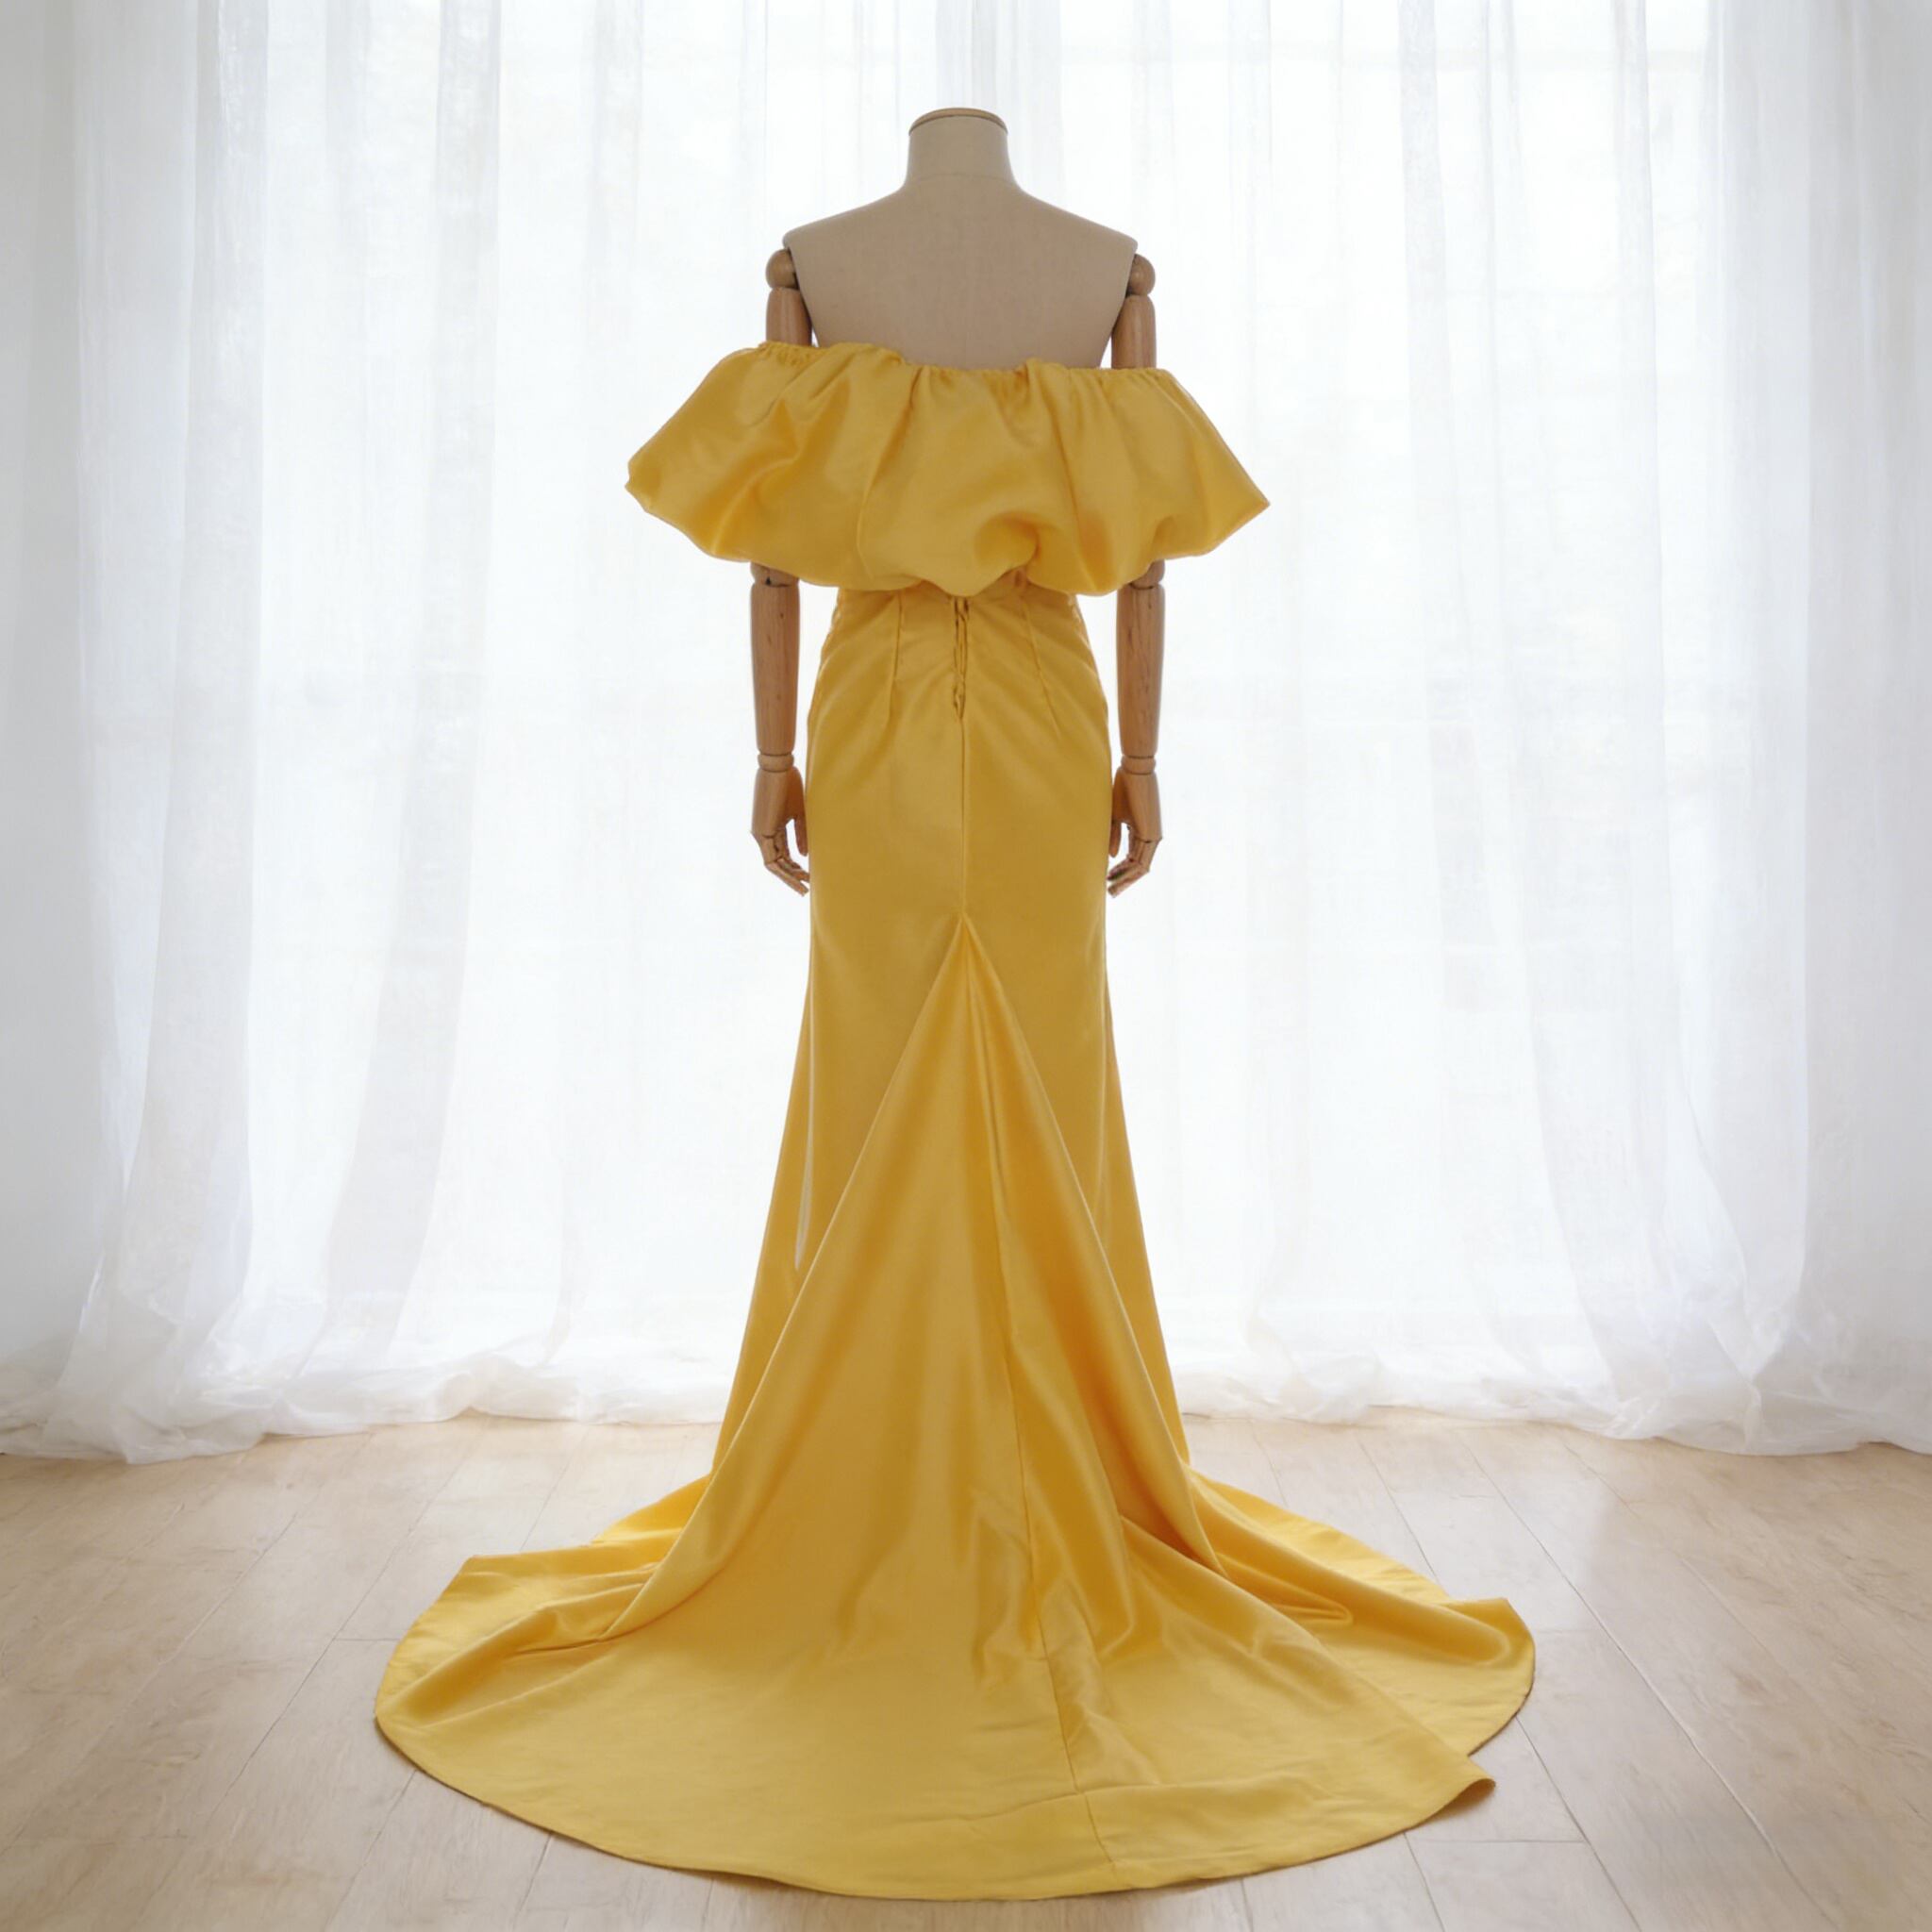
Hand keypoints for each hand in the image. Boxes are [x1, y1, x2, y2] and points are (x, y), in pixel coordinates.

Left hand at [751, 756, 808, 893]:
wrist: (779, 768)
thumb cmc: (790, 784)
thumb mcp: (799, 813)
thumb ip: (801, 834)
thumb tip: (804, 855)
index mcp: (773, 827)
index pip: (783, 854)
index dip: (796, 867)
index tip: (811, 875)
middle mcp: (763, 833)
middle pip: (778, 863)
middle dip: (793, 877)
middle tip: (807, 888)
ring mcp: (760, 834)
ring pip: (774, 864)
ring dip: (789, 877)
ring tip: (804, 888)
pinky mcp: (760, 833)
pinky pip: (771, 859)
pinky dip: (784, 870)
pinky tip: (798, 876)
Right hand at [1107, 760, 1160, 894]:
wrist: (1134, 771)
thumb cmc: (1123, 788)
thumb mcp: (1114, 817)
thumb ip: (1114, 837)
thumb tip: (1113, 857)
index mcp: (1142, 831)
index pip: (1133, 859)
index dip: (1121, 872)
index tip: (1107, 879)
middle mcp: (1151, 836)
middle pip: (1139, 867)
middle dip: (1124, 881)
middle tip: (1111, 893)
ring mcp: (1153, 836)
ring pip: (1141, 866)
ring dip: (1126, 880)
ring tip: (1112, 890)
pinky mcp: (1151, 833)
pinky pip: (1142, 859)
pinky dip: (1129, 871)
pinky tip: (1116, 877)